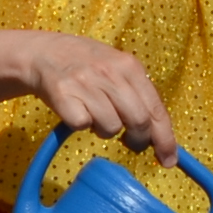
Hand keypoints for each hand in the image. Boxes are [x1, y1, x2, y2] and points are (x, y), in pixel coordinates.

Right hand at [28, 35, 176, 157]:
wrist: (43, 53)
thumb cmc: (87, 66)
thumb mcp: (117, 69)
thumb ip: (139, 95)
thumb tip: (159, 134)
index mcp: (129, 66)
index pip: (156, 109)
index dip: (165, 139)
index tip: (169, 160)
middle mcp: (110, 72)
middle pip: (139, 121)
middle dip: (139, 141)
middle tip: (132, 144)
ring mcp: (85, 83)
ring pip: (111, 127)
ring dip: (105, 130)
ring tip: (96, 115)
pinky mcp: (62, 94)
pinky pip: (82, 125)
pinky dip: (81, 124)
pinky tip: (77, 110)